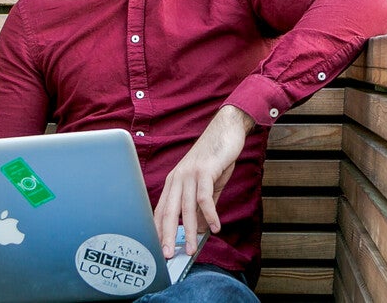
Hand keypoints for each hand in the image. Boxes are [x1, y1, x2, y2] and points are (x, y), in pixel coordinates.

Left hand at [154, 105, 253, 257]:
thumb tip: (199, 230)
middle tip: (168, 255)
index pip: (162, 211)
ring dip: (189, 230)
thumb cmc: (216, 158)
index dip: (159, 231)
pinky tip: (215, 227)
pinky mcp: (205, 170)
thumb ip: (202, 207)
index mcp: (174, 182)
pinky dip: (209, 214)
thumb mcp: (208, 185)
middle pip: (168, 212)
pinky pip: (205, 197)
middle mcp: (178, 178)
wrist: (227, 129)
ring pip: (186, 207)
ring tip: (193, 249)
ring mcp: (190, 174)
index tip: (159, 249)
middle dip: (167, 236)